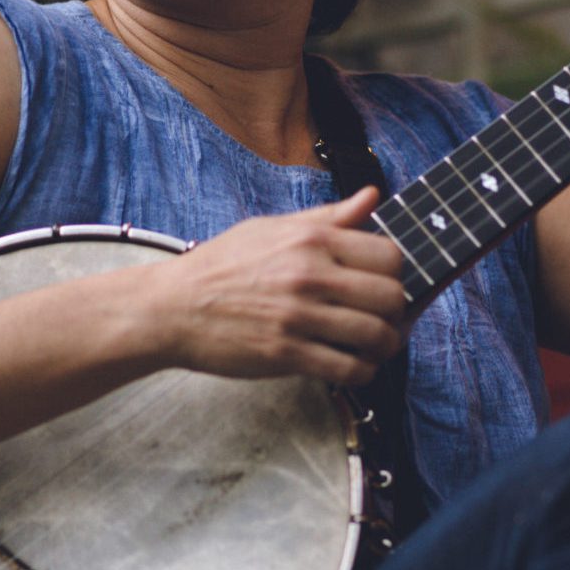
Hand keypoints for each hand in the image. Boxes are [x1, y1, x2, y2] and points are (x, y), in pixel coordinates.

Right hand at [148, 188, 406, 384]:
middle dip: (397, 312)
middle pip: (390, 297)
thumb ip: (329, 217)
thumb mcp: (273, 227)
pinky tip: (354, 366)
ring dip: (384, 346)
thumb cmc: (223, 264)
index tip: (386, 283)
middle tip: (385, 318)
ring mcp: (298, 317)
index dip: (397, 273)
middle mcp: (309, 275)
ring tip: (374, 346)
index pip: (389, 255)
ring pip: (375, 336)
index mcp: (311, 240)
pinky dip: (362, 372)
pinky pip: (348, 369)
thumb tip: (372, 196)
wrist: (172, 307)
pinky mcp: (286, 354)